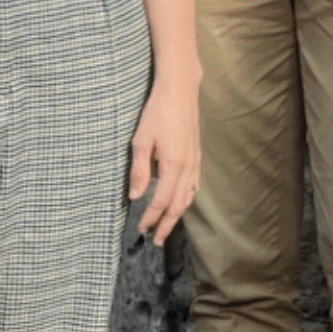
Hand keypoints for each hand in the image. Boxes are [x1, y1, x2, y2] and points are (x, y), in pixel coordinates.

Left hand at [128, 79, 201, 243]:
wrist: (180, 90)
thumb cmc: (158, 112)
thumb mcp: (141, 141)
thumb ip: (139, 170)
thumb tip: (135, 195)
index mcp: (173, 165)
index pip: (161, 200)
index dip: (151, 217)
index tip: (141, 229)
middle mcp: (187, 167)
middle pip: (178, 205)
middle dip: (167, 224)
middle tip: (156, 240)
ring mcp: (195, 161)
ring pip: (189, 196)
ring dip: (178, 214)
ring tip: (168, 226)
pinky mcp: (197, 155)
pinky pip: (195, 184)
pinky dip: (187, 198)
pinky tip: (182, 201)